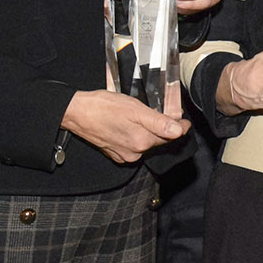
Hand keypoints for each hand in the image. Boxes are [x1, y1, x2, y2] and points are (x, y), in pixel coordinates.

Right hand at [64, 88, 189, 163]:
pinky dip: (135, 137)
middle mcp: (135, 152)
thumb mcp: (135, 109)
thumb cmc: (103, 107)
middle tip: (165, 115)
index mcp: (142, 141)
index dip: (180, 127)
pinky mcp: (115, 154)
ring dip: (149, 133)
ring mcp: (124, 155)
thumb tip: (178, 131)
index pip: (170, 136)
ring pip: (145, 143)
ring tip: (143, 118)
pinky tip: (129, 126)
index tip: (185, 122)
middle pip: (158, 141)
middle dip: (164, 129)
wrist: (76, 113)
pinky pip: (133, 146)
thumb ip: (158, 121)